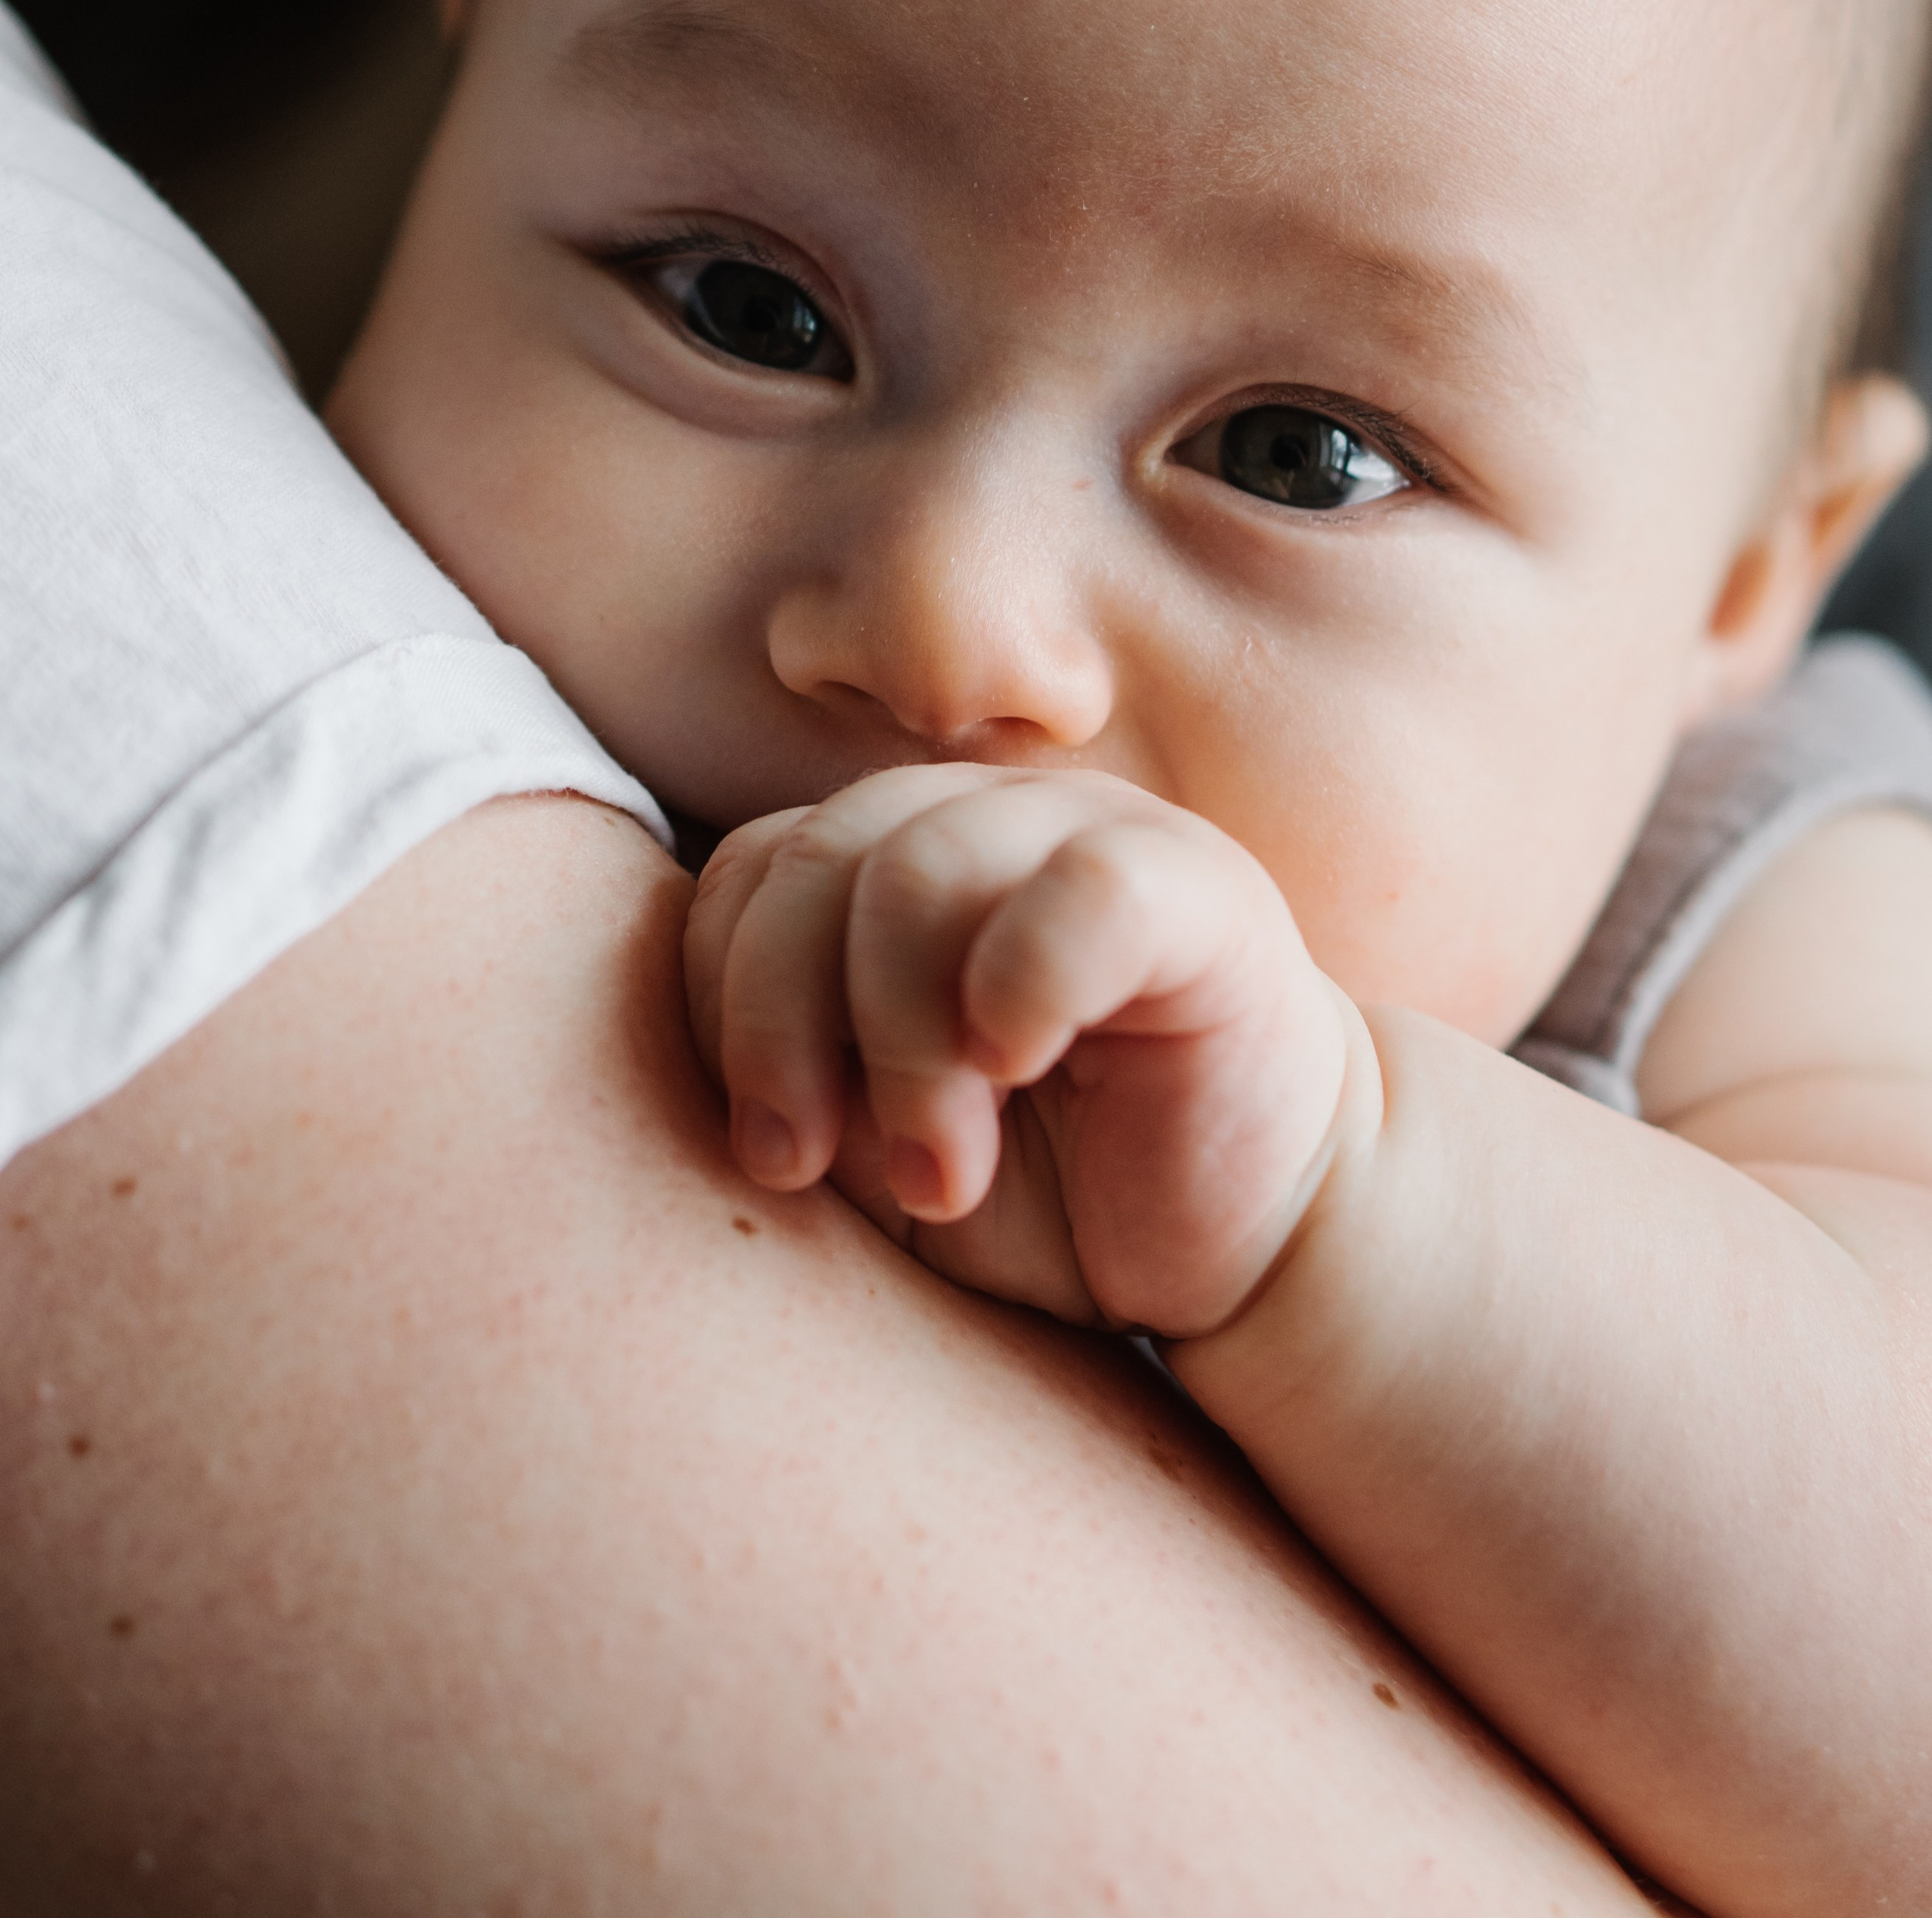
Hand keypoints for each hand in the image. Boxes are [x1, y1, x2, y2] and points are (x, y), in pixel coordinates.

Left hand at [684, 766, 1356, 1338]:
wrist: (1252, 1240)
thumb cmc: (1050, 1190)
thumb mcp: (875, 1145)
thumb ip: (789, 1073)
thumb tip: (678, 1061)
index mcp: (894, 862)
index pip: (748, 874)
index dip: (723, 1008)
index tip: (774, 1157)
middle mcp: (984, 820)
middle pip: (813, 862)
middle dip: (786, 1029)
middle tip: (821, 1170)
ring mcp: (1096, 834)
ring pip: (920, 865)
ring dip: (904, 1045)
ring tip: (948, 1170)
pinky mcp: (1203, 891)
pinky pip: (1082, 887)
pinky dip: (1022, 981)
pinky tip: (1022, 1069)